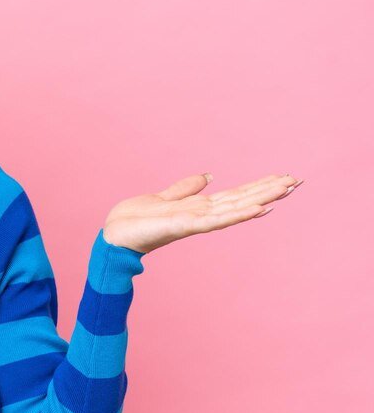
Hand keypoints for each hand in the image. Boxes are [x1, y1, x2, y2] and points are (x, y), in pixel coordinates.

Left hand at [101, 172, 303, 254]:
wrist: (115, 236)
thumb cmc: (135, 220)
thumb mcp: (164, 197)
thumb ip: (186, 188)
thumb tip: (209, 176)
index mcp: (198, 207)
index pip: (235, 194)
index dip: (258, 185)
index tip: (282, 177)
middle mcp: (203, 215)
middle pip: (242, 199)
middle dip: (269, 190)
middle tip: (297, 180)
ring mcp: (197, 221)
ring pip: (236, 207)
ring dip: (262, 198)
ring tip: (286, 189)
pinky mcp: (186, 226)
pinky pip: (218, 220)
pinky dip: (239, 214)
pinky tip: (259, 208)